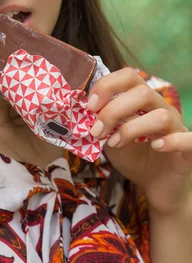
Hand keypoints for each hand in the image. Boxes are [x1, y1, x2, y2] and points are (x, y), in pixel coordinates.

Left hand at [87, 68, 191, 215]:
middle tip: (96, 130)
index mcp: (142, 101)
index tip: (90, 105)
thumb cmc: (133, 157)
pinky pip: (188, 138)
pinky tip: (155, 146)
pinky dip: (171, 141)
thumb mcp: (110, 138)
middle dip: (113, 110)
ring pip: (160, 115)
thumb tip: (82, 112)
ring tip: (115, 144)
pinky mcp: (189, 149)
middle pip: (142, 92)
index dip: (107, 85)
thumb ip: (101, 123)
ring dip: (132, 129)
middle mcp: (161, 108)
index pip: (129, 76)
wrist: (155, 186)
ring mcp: (177, 127)